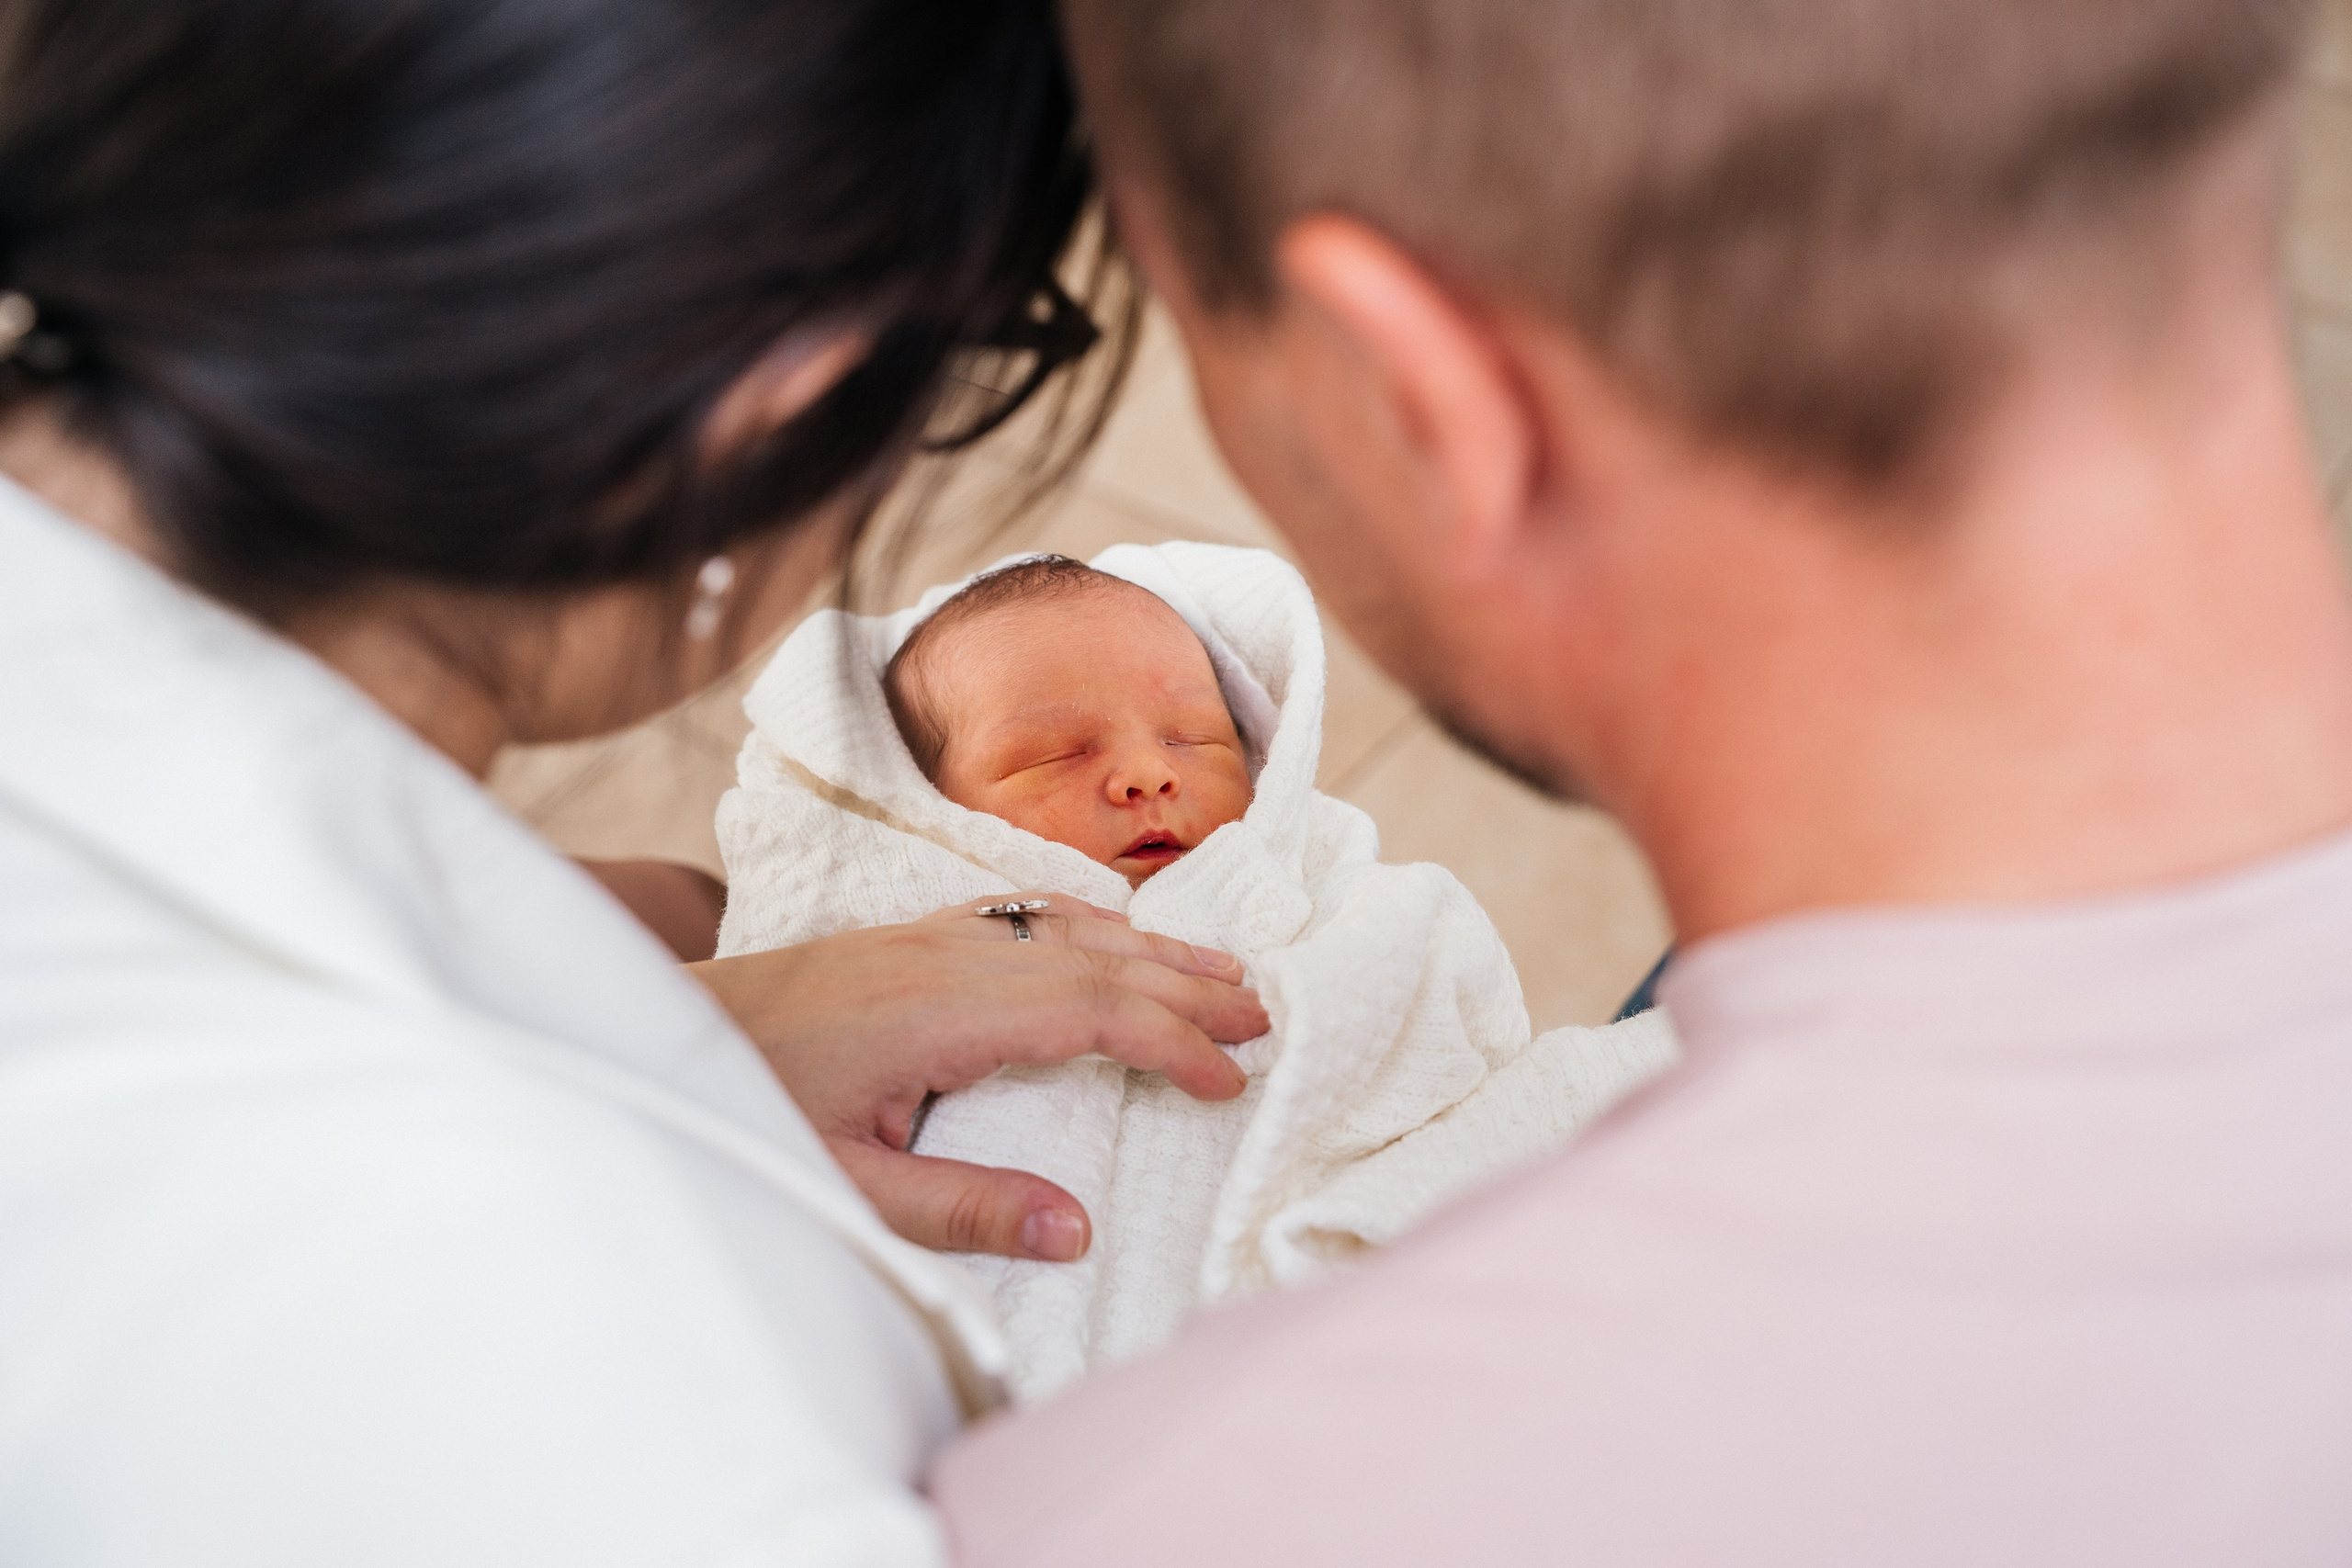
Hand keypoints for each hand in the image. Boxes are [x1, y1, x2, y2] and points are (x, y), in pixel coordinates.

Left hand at [688, 894, 1265, 1262]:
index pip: (1089, 1012)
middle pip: (1095, 959)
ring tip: (1226, 969)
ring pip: (1066, 927)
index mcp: (940, 1011)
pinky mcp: (911, 936)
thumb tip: (1077, 1231)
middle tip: (1264, 1017)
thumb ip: (963, 1210)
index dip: (1170, 1041)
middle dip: (1186, 986)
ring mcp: (929, 936)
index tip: (1228, 1080)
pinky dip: (1089, 921)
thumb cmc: (751, 1112)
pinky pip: (1024, 913)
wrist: (664, 1034)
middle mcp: (946, 955)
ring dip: (1152, 947)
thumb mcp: (849, 1187)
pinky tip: (1117, 931)